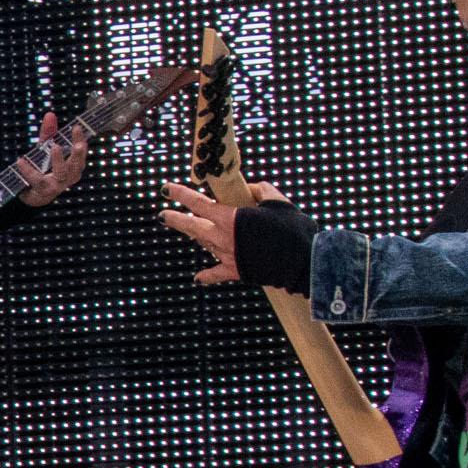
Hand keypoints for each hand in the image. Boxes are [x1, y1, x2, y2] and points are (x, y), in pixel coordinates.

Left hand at [17, 108, 90, 205]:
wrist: (32, 196)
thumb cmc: (43, 170)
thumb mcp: (45, 150)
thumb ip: (48, 133)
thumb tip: (50, 114)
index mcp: (74, 166)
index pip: (81, 151)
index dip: (80, 139)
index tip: (76, 127)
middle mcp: (69, 176)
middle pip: (77, 165)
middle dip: (78, 153)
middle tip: (78, 143)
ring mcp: (57, 185)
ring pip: (62, 173)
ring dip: (59, 160)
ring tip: (55, 147)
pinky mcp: (43, 190)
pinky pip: (37, 180)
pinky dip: (29, 170)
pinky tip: (20, 161)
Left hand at [157, 179, 283, 285]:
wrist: (304, 261)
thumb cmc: (293, 229)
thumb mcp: (278, 203)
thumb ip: (262, 192)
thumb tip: (253, 189)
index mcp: (230, 218)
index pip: (198, 203)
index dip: (181, 194)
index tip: (167, 189)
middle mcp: (222, 237)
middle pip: (191, 226)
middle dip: (175, 219)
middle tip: (163, 215)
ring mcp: (226, 256)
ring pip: (204, 244)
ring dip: (198, 237)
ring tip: (193, 231)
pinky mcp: (235, 271)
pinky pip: (215, 274)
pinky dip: (206, 276)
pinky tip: (197, 278)